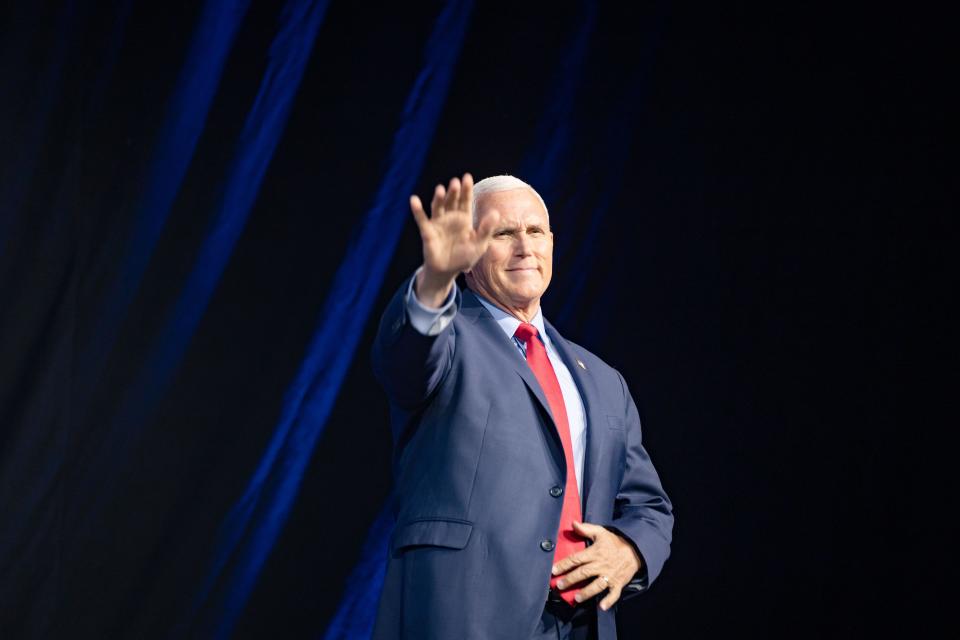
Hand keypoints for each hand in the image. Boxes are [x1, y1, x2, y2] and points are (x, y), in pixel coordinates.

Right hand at [410, 173, 499, 306]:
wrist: (447, 271)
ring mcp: (438, 223)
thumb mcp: (479, 244)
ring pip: (438, 207)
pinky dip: (417, 210)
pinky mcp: (427, 232)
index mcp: (464, 218)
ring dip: (439, 198)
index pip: (465, 201)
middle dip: (453, 192)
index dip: (466, 190)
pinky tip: (414, 200)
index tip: (466, 177)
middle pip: (452, 201)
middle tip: (455, 182)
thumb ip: (486, 229)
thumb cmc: (464, 257)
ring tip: (441, 189)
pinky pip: (422, 219)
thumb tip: (495, 213)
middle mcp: (450, 217)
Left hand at [551, 521, 642, 610]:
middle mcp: (601, 565)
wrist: (635, 550)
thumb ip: (586, 529)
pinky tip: (601, 607)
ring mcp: (610, 575)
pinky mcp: (618, 583)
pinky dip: (608, 601)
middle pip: (583, 573)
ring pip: (596, 585)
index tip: (553, 570)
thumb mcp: (600, 532)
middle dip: (570, 580)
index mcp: (595, 553)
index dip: (564, 565)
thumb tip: (573, 524)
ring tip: (577, 598)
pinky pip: (614, 594)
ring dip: (586, 592)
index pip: (576, 559)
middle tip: (559, 586)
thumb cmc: (615, 541)